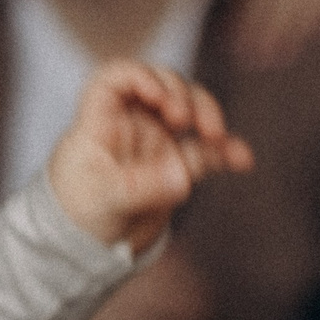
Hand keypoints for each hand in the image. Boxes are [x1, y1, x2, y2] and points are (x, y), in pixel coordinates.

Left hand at [45, 61, 252, 252]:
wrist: (88, 243)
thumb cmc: (77, 209)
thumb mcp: (105, 197)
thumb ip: (143, 185)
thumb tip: (183, 176)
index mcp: (102, 119)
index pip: (118, 77)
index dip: (142, 76)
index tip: (159, 98)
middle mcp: (132, 122)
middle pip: (165, 86)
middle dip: (183, 95)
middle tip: (185, 121)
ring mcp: (157, 141)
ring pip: (190, 110)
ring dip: (207, 114)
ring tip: (215, 136)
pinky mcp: (178, 165)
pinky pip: (207, 150)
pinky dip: (224, 152)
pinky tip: (242, 159)